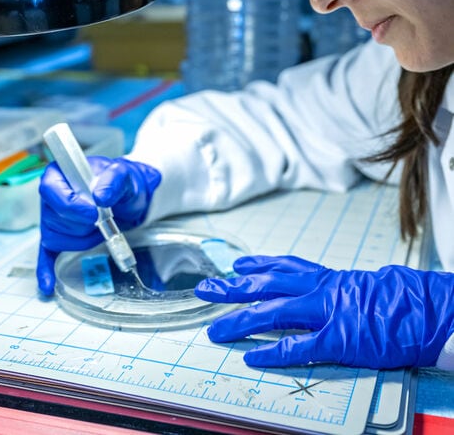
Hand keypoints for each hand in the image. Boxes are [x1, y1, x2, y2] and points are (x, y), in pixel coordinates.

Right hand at [37, 156, 160, 294]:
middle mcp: (51, 196)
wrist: (129, 197)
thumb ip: (114, 180)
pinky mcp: (60, 236)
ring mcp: (52, 218)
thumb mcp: (124, 174)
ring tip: (100, 224)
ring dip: (85, 238)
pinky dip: (47, 268)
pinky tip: (48, 283)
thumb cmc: (121, 182)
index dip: (71, 205)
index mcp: (60, 174)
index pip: (51, 191)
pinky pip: (47, 254)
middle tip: (104, 215)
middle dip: (84, 223)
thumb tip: (100, 196)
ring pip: (58, 239)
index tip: (94, 212)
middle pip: (55, 219)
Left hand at [194, 254, 453, 368]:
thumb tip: (309, 288)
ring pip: (273, 315)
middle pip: (266, 286)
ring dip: (241, 322)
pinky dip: (271, 354)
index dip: (256, 265)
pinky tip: (251, 359)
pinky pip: (296, 348)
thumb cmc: (391, 299)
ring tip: (215, 330)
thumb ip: (329, 286)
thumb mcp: (355, 285)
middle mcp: (318, 291)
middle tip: (206, 289)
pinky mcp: (334, 341)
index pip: (282, 266)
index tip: (235, 265)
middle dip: (233, 288)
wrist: (419, 310)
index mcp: (325, 277)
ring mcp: (325, 315)